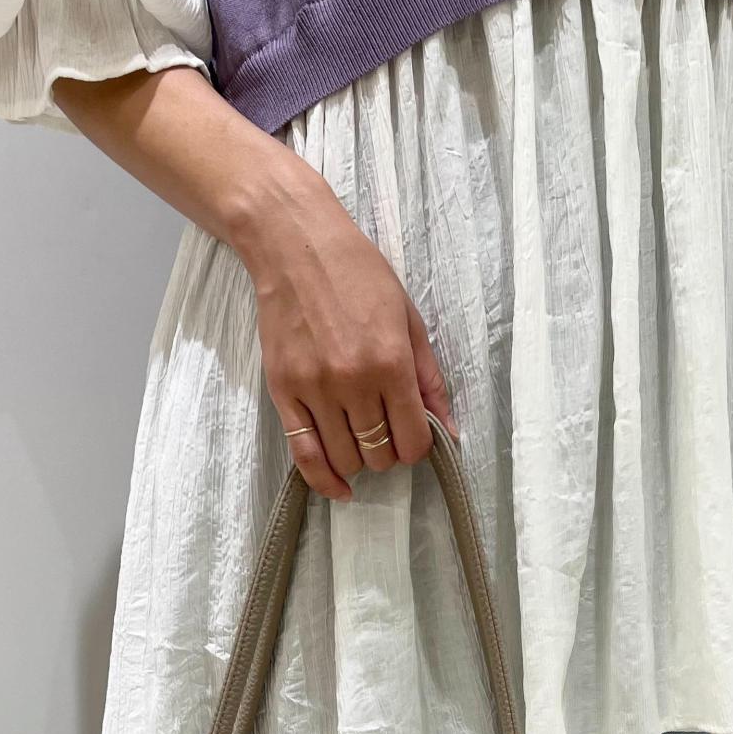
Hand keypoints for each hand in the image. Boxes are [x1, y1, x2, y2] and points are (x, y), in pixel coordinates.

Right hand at [243, 177, 457, 501]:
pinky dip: (324, 479)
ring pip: (345, 459)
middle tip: (386, 433)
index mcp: (390, 363)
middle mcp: (353, 382)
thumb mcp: (408, 318)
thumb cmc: (358, 274)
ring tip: (360, 442)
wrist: (295, 246)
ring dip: (359, 461)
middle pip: (380, 454)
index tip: (413, 438)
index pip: (412, 440)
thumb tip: (448, 428)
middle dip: (389, 454)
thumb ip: (429, 378)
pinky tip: (338, 487)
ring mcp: (315, 390)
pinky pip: (304, 454)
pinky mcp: (283, 392)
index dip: (418, 448)